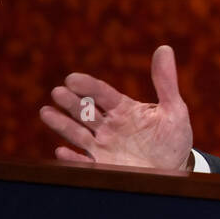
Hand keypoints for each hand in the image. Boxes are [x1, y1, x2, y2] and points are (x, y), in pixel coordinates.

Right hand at [40, 45, 193, 171]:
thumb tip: (165, 48)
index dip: (88, 86)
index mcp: (123, 109)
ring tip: (45, 112)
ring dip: (62, 124)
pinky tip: (61, 151)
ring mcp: (103, 147)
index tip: (73, 79)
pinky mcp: (103, 168)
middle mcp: (109, 126)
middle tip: (58, 92)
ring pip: (77, 134)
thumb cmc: (172, 139)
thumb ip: (166, 82)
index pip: (102, 94)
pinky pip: (84, 164)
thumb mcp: (174, 110)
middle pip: (85, 111)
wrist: (173, 169)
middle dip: (71, 102)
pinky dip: (72, 159)